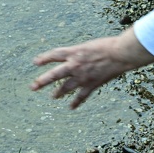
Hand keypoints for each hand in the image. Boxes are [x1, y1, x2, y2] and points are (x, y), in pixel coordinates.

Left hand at [31, 29, 153, 108]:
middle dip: (42, 81)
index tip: (35, 62)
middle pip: (54, 74)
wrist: (120, 54)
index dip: (43, 58)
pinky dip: (76, 102)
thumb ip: (80, 52)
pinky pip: (81, 96)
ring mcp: (82, 76)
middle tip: (33, 87)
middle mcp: (75, 65)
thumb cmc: (108, 45)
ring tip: (53, 96)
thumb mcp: (89, 45)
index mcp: (74, 52)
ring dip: (58, 92)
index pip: (54, 55)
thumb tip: (74, 58)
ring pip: (66, 87)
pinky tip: (71, 107)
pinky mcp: (92, 84)